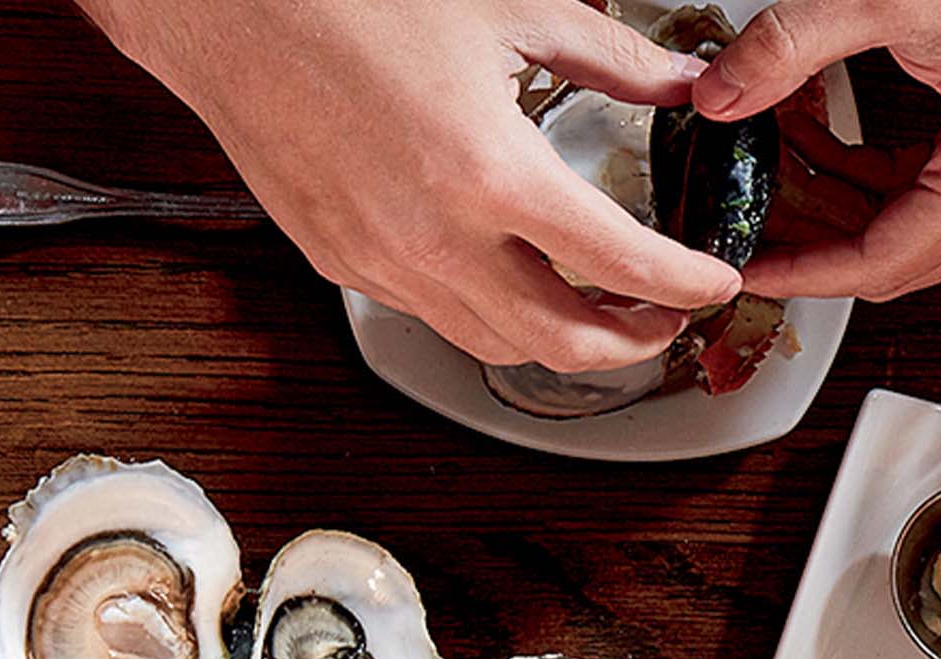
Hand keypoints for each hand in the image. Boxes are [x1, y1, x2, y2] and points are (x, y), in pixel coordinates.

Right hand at [76, 0, 740, 368]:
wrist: (225, 9)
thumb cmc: (347, 1)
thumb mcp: (508, 12)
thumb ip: (612, 60)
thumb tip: (681, 84)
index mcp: (491, 175)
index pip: (623, 265)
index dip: (688, 285)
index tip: (715, 283)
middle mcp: (435, 237)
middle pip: (565, 342)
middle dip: (634, 342)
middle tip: (666, 317)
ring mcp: (381, 259)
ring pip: (496, 344)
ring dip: (561, 341)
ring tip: (599, 309)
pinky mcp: (340, 260)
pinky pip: (432, 314)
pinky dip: (488, 314)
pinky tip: (510, 279)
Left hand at [688, 0, 940, 301]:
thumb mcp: (883, 0)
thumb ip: (787, 49)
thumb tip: (719, 96)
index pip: (880, 263)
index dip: (800, 271)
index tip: (744, 265)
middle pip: (896, 257)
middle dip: (811, 234)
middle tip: (744, 204)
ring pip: (912, 230)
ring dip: (837, 199)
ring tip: (773, 152)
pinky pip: (936, 196)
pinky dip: (873, 175)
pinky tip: (822, 135)